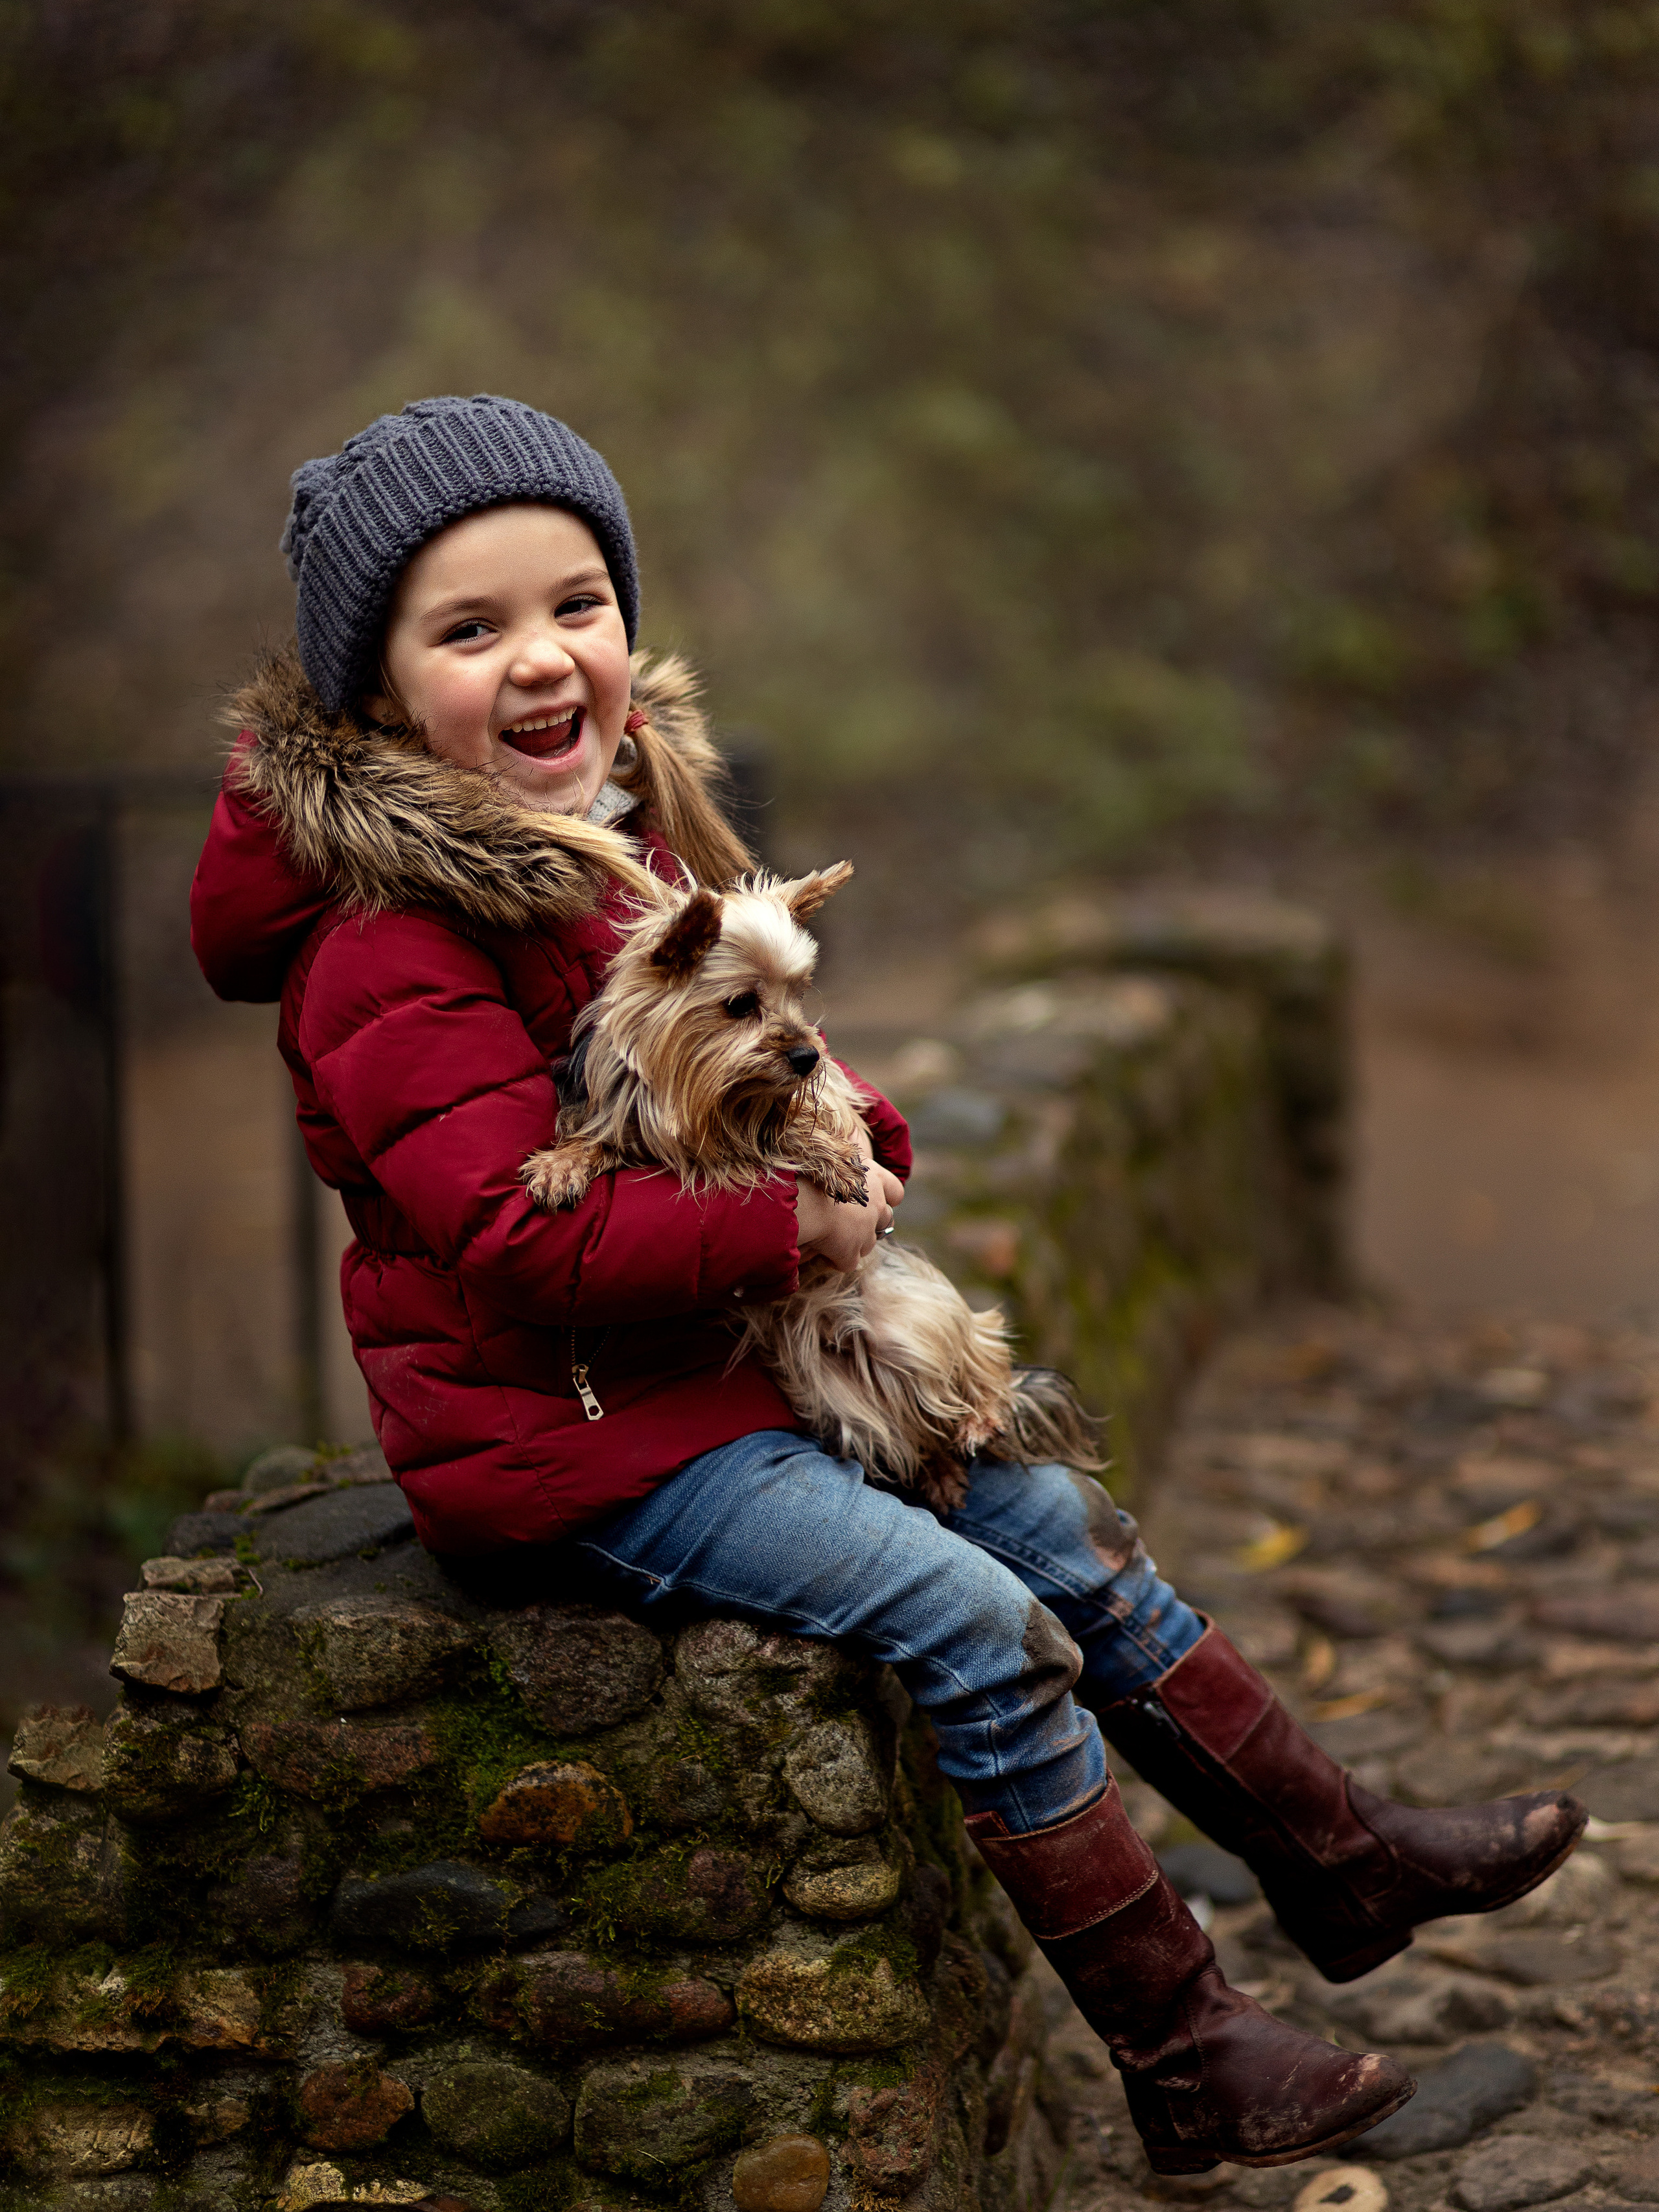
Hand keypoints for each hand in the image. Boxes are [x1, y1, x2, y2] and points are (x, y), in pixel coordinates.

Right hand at [797, 1151, 904, 1273]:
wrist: (802, 1200)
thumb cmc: (810, 1173)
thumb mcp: (832, 1158)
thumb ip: (843, 1166)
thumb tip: (840, 1162)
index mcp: (873, 1178)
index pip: (896, 1191)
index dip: (888, 1197)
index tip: (876, 1199)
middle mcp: (876, 1204)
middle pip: (886, 1219)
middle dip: (872, 1223)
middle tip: (850, 1223)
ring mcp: (867, 1231)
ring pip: (868, 1243)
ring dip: (854, 1243)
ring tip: (831, 1239)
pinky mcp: (851, 1252)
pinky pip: (848, 1262)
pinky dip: (837, 1260)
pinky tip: (822, 1254)